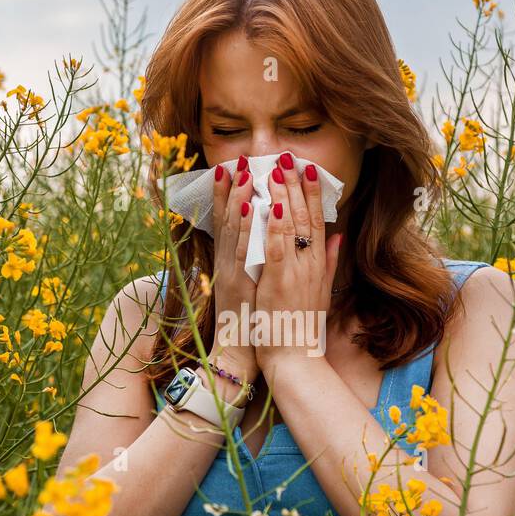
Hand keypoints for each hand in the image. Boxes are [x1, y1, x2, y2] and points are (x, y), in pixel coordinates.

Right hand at [209, 155, 259, 381]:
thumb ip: (272, 263)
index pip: (236, 223)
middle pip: (229, 220)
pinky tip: (245, 208)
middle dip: (232, 188)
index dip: (236, 194)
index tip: (238, 168)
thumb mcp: (264, 288)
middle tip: (237, 158)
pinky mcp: (238, 285)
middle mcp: (231, 264)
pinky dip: (242, 228)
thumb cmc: (259, 324)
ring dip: (235, 198)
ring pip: (233, 230)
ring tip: (240, 172)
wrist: (244, 356)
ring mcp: (233, 273)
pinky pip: (241, 252)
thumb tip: (285, 242)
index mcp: (238, 264)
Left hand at [255, 151, 342, 381]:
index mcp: (318, 264)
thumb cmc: (303, 326)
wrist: (295, 358)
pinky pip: (273, 248)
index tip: (307, 169)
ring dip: (280, 196)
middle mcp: (309, 264)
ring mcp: (294, 272)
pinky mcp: (277, 283)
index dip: (312, 193)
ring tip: (273, 169)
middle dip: (295, 185)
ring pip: (288, 226)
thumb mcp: (322, 291)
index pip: (317, 220)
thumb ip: (329, 261)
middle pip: (303, 217)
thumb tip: (338, 235)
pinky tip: (264, 205)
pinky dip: (269, 226)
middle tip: (288, 157)